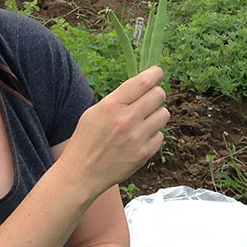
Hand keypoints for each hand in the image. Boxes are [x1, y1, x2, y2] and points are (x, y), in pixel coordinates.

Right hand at [60, 66, 169, 197]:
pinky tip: (138, 140)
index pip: (142, 82)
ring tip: (142, 122)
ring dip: (156, 115)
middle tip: (148, 100)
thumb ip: (118, 99)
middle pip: (158, 95)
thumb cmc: (86, 140)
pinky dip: (152, 136)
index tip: (157, 72)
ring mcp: (137, 137)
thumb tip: (144, 85)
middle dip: (155, 94)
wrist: (82, 174)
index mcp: (111, 106)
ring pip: (164, 114)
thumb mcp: (94, 112)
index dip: (154, 74)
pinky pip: (160, 135)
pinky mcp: (145, 153)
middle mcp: (126, 119)